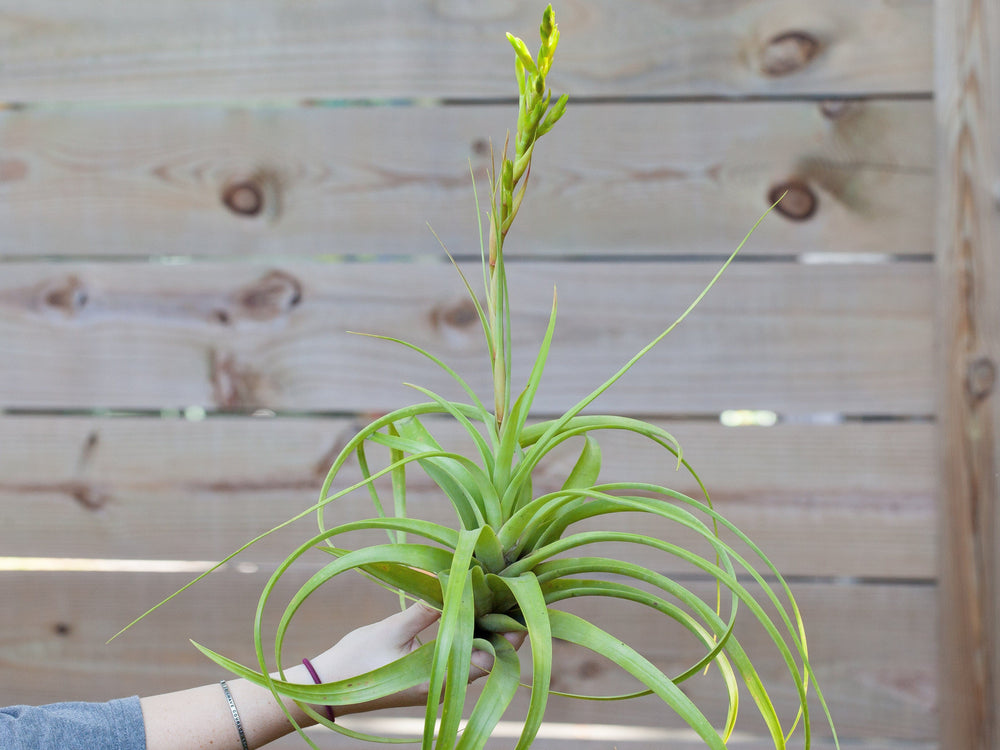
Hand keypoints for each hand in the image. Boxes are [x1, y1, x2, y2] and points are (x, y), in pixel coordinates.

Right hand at [308, 601, 525, 713]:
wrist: (324, 687)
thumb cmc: (356, 660)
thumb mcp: (393, 628)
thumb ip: (427, 608)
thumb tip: (454, 579)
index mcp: (440, 681)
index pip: (491, 658)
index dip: (508, 631)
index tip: (519, 602)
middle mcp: (445, 687)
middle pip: (488, 655)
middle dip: (499, 624)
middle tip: (510, 589)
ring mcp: (437, 683)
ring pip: (474, 654)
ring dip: (483, 626)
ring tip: (494, 593)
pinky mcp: (428, 676)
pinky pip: (457, 653)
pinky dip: (466, 631)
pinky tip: (468, 607)